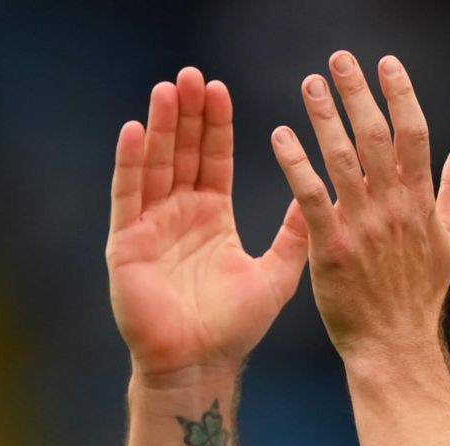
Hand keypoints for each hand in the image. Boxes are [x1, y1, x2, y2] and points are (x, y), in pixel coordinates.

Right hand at [107, 68, 309, 381]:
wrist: (202, 366)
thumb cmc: (236, 327)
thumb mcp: (276, 272)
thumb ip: (296, 233)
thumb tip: (323, 195)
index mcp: (212, 218)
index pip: (213, 160)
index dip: (215, 126)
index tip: (219, 88)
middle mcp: (179, 215)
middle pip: (180, 153)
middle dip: (186, 114)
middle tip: (192, 75)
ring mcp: (150, 227)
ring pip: (154, 166)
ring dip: (158, 127)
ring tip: (166, 89)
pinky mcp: (127, 244)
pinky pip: (128, 197)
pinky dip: (130, 164)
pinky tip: (134, 131)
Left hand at [270, 52, 449, 365]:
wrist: (394, 343)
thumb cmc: (420, 292)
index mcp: (421, 203)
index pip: (414, 136)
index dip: (400, 95)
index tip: (386, 63)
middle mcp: (393, 208)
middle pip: (375, 138)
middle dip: (358, 94)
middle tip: (340, 60)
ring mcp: (361, 226)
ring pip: (341, 159)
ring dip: (324, 117)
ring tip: (310, 84)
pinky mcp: (330, 245)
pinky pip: (309, 196)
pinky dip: (295, 163)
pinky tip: (280, 135)